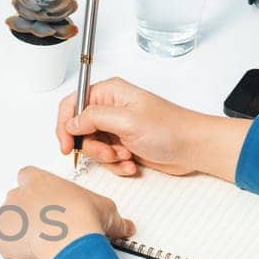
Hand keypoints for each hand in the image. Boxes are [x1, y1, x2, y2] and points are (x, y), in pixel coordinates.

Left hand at [0, 168, 133, 258]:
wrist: (69, 237)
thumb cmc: (82, 217)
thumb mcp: (105, 209)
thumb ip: (112, 217)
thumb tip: (124, 226)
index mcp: (38, 180)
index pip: (27, 176)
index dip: (36, 191)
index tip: (45, 202)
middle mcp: (18, 194)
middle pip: (17, 201)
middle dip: (29, 215)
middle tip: (46, 228)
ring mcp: (8, 215)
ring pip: (10, 224)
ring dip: (22, 233)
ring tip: (42, 244)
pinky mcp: (1, 237)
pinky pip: (7, 247)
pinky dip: (17, 254)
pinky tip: (35, 256)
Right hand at [59, 77, 214, 176]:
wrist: (193, 148)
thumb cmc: (170, 129)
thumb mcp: (126, 120)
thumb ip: (93, 118)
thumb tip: (72, 122)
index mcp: (109, 93)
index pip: (72, 103)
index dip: (65, 124)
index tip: (67, 144)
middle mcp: (111, 108)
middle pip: (79, 129)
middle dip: (92, 147)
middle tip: (109, 153)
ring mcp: (116, 128)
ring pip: (92, 147)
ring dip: (107, 158)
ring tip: (125, 157)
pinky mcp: (123, 145)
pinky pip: (106, 158)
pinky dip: (117, 165)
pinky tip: (132, 164)